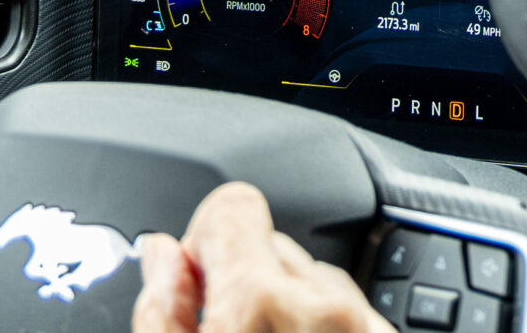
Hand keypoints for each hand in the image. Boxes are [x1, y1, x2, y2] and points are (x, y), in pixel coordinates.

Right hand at [134, 183, 389, 332]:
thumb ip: (160, 310)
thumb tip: (163, 256)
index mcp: (259, 302)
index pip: (233, 206)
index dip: (207, 242)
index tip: (200, 282)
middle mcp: (324, 307)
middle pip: (275, 249)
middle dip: (250, 286)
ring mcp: (366, 327)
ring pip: (317, 286)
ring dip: (291, 313)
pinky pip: (354, 315)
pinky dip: (328, 329)